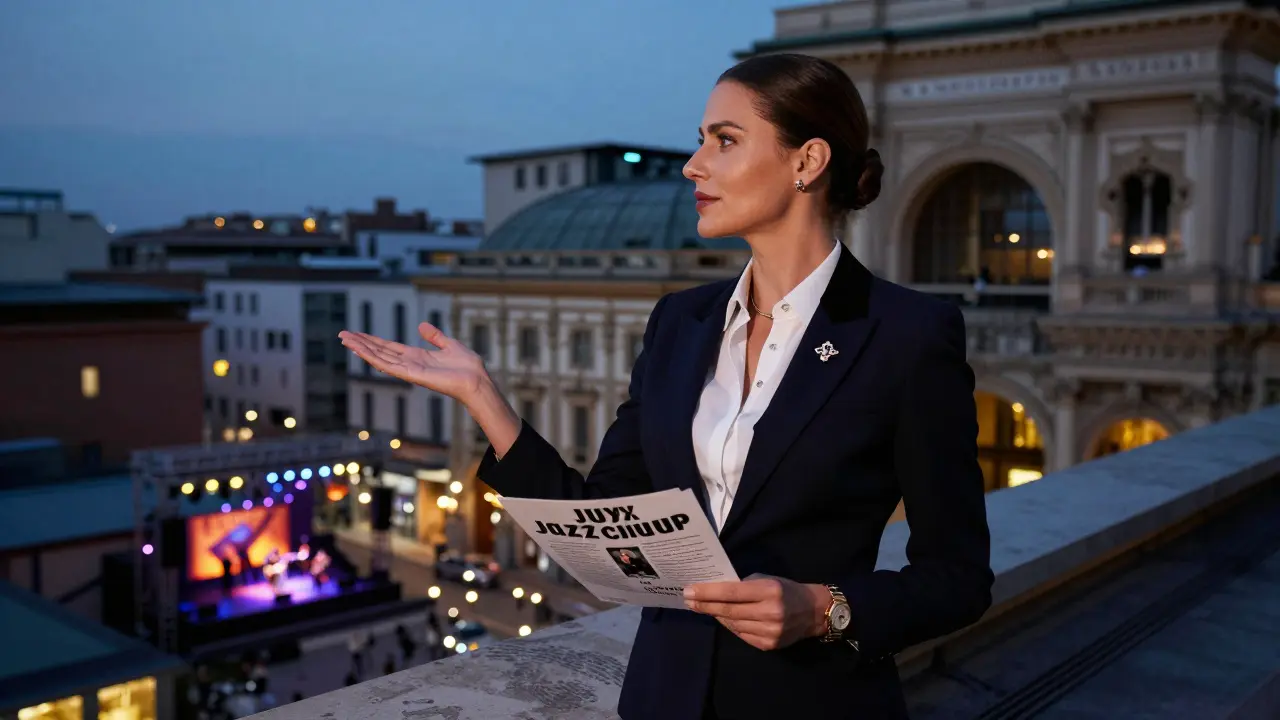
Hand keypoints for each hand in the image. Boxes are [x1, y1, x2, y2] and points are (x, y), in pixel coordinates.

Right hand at [339, 323, 486, 402]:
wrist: (476, 380)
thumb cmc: (468, 366)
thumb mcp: (449, 344)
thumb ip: (435, 336)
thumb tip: (422, 326)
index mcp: (417, 356)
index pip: (389, 347)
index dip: (373, 340)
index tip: (357, 334)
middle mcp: (410, 364)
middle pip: (380, 351)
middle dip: (361, 343)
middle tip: (342, 334)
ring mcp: (409, 370)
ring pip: (379, 358)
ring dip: (362, 349)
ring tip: (345, 339)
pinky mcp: (411, 375)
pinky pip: (388, 366)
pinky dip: (373, 358)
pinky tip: (361, 351)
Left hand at [683, 573, 829, 650]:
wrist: (813, 612)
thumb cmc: (786, 590)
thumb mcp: (767, 579)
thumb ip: (744, 586)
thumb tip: (715, 591)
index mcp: (769, 591)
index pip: (731, 593)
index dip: (708, 593)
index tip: (689, 591)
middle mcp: (769, 613)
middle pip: (728, 610)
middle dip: (704, 605)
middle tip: (688, 600)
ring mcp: (769, 632)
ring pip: (732, 624)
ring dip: (715, 615)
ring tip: (702, 607)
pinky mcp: (768, 645)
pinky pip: (741, 634)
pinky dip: (730, 625)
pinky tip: (722, 617)